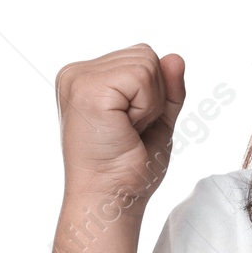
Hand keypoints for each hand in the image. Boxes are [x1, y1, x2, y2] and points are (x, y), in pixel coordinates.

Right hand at [54, 43, 185, 207]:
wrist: (111, 198)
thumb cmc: (128, 167)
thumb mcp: (157, 119)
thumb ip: (167, 87)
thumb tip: (176, 57)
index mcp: (86, 77)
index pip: (141, 57)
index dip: (152, 94)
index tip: (130, 126)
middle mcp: (76, 73)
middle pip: (145, 54)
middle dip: (152, 96)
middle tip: (128, 130)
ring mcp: (78, 78)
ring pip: (146, 62)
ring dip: (149, 103)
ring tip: (125, 130)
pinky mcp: (87, 89)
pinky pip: (142, 76)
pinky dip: (146, 107)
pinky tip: (124, 128)